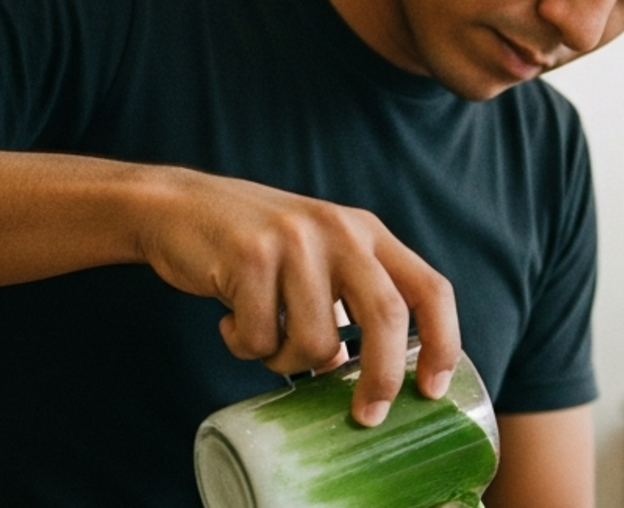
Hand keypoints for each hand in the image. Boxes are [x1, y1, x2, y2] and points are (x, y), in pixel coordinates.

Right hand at [132, 168, 459, 426]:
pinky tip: (232, 318)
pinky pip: (261, 338)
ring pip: (315, 341)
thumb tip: (370, 380)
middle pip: (387, 316)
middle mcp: (341, 231)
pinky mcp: (250, 256)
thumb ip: (350, 304)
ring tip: (265, 337)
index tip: (433, 390)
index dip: (443, 341)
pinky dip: (245, 345)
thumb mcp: (318, 260)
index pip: (429, 288)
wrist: (180, 206)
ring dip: (286, 361)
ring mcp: (297, 241)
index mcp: (368, 233)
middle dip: (381, 377)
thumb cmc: (258, 248)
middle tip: (366, 415)